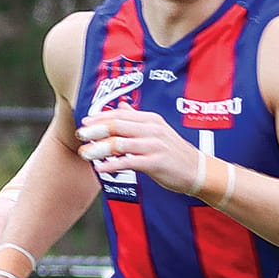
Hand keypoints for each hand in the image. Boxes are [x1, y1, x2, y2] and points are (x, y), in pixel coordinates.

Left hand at [78, 110, 203, 191]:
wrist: (198, 171)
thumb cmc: (176, 152)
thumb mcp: (159, 130)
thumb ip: (138, 119)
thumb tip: (121, 106)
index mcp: (151, 120)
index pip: (119, 115)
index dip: (99, 117)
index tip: (85, 122)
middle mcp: (151, 130)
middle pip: (116, 126)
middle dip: (94, 130)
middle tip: (80, 135)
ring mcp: (153, 146)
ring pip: (118, 144)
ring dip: (98, 149)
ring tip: (85, 154)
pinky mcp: (155, 163)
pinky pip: (127, 162)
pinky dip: (111, 165)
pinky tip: (101, 169)